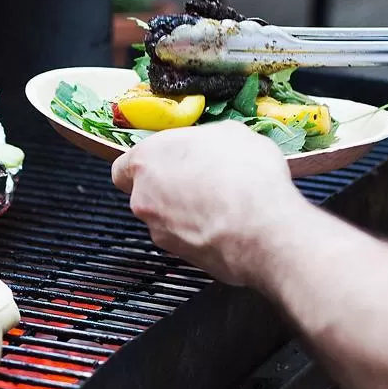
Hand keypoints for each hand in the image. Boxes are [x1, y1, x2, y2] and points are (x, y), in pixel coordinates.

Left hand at [110, 122, 311, 286]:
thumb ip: (206, 139)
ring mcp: (159, 230)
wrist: (263, 229)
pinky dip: (199, 231)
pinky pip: (185, 238)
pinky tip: (227, 223)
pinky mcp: (178, 255)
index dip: (148, 164)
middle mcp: (144, 197)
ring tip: (223, 202)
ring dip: (187, 211)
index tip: (169, 161)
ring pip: (166, 218)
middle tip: (203, 179)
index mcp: (148, 159)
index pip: (125, 166)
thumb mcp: (232, 133)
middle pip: (146, 192)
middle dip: (170, 187)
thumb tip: (210, 144)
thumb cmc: (245, 176)